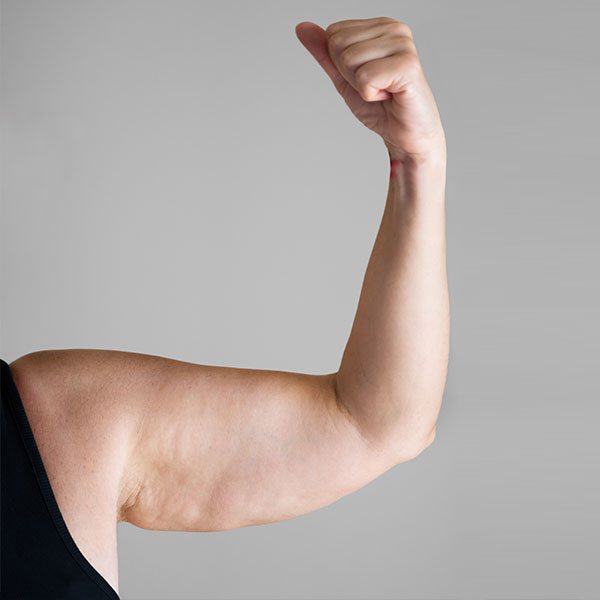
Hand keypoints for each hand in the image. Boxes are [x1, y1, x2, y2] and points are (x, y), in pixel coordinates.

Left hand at [295, 17, 445, 161]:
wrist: (405, 136)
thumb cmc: (381, 108)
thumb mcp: (344, 78)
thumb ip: (325, 53)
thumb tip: (302, 28)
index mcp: (380, 26)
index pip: (334, 33)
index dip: (341, 65)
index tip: (366, 78)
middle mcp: (394, 29)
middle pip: (338, 45)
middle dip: (349, 75)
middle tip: (375, 87)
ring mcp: (403, 45)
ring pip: (349, 60)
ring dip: (361, 86)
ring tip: (383, 92)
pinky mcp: (408, 65)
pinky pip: (365, 77)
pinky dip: (371, 95)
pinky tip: (389, 96)